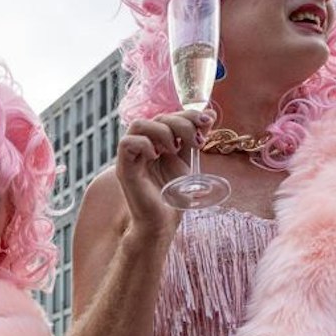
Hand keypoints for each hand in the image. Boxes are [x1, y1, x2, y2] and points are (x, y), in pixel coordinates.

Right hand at [112, 113, 197, 241]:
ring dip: (162, 131)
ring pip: (138, 125)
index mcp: (157, 142)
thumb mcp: (188, 161)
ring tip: (174, 149)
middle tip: (195, 142)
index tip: (207, 122)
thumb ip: (194, 138)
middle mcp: (143, 146)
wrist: (163, 221)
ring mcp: (132, 157)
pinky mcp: (124, 169)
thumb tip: (210, 114)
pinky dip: (144, 145)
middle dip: (181, 124)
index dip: (188, 114)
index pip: (169, 115)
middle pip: (157, 117)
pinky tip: (157, 156)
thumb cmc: (173, 195)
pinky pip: (126, 143)